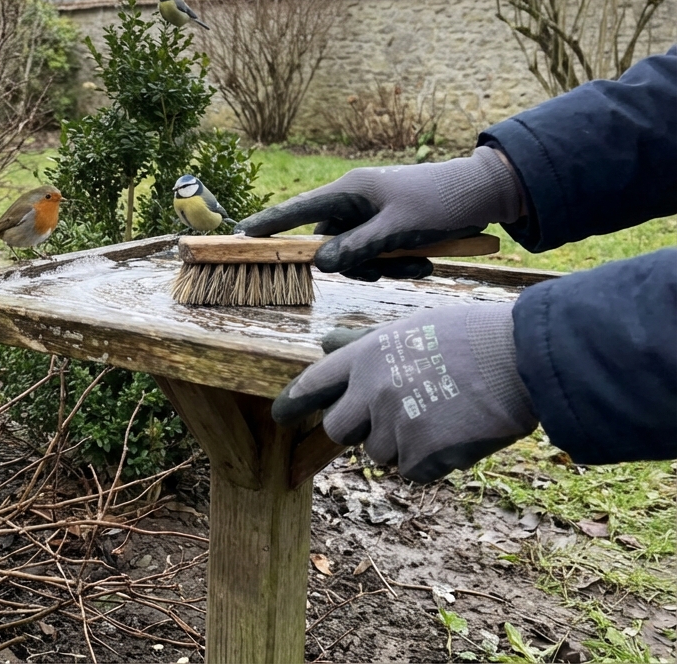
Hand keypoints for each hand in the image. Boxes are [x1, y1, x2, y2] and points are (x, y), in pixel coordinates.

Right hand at [235, 148, 523, 279]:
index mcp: (350, 191)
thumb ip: (357, 248)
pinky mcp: (391, 226)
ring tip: (417, 265)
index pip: (298, 210)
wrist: (487, 193)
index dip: (270, 224)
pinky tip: (425, 262)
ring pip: (357, 255)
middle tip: (384, 273)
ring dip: (384, 268)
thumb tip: (320, 263)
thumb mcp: (398, 230)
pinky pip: (379, 254)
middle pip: (331, 244)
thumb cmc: (441, 202)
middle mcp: (356, 201)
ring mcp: (373, 214)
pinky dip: (398, 264)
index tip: (242, 235)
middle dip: (357, 264)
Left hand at [273, 303, 535, 481]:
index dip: (295, 400)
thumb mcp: (411, 328)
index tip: (280, 414)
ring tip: (443, 416)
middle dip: (360, 430)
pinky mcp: (421, 453)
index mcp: (366, 355)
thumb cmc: (474, 337)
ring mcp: (394, 423)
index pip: (314, 382)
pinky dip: (432, 464)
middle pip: (338, 430)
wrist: (522, 358)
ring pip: (380, 454)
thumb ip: (367, 345)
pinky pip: (413, 472)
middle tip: (396, 418)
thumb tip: (326, 343)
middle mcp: (370, 390)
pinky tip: (458, 436)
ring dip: (405, 446)